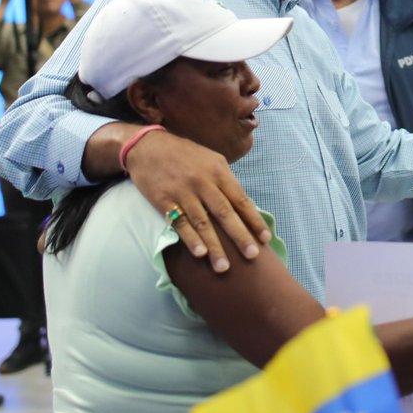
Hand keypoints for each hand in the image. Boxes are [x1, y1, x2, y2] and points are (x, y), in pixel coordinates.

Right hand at [125, 131, 271, 271]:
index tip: (265, 239)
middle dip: (240, 236)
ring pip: (203, 223)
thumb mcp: (212, 160)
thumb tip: (244, 206)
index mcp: (219, 172)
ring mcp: (183, 192)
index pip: (241, 200)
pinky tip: (199, 253)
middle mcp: (203, 182)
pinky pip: (179, 222)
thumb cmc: (186, 155)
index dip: (254, 221)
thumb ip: (227, 182)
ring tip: (223, 267)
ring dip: (215, 246)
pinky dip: (190, 239)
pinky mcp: (164, 200)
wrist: (148, 146)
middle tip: (252, 256)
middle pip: (225, 213)